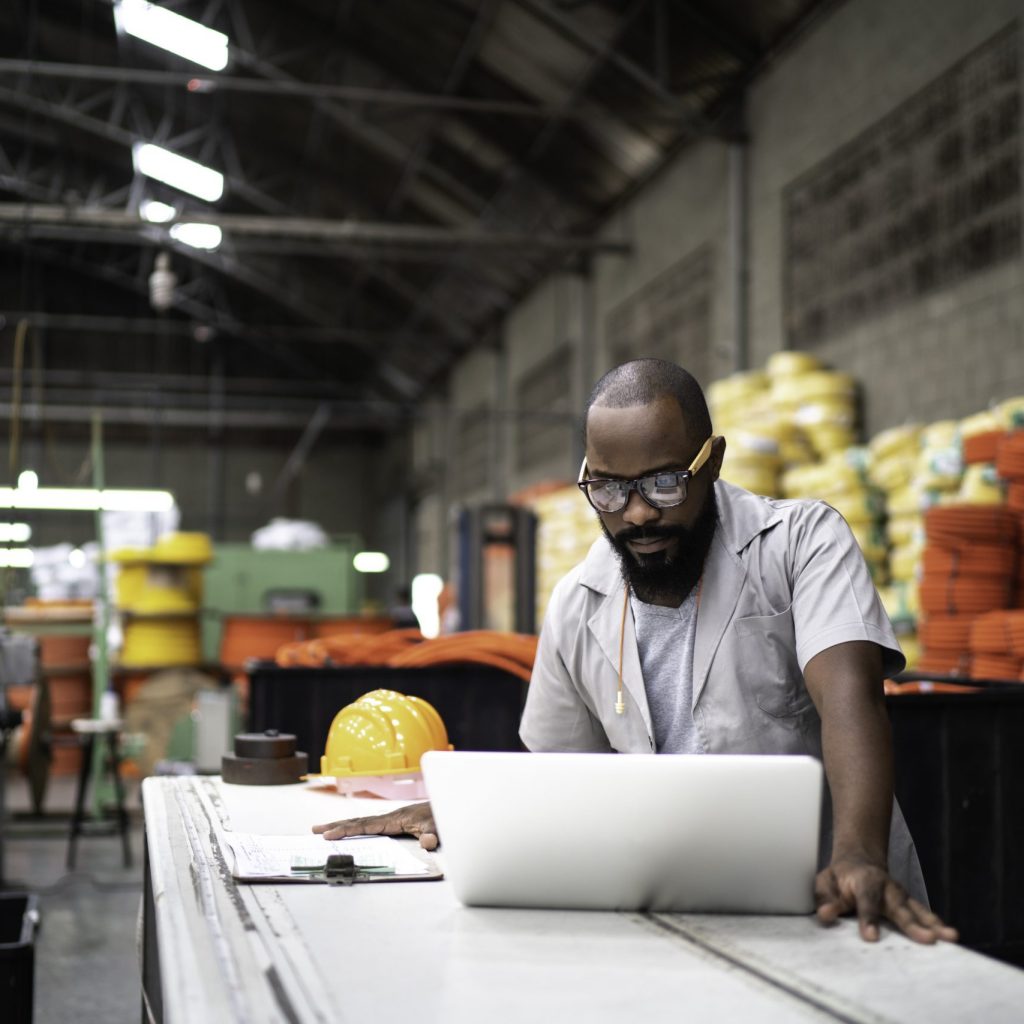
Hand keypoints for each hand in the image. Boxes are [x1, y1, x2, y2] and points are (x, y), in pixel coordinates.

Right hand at [312, 801, 438, 849]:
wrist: (449, 805)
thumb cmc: (441, 816)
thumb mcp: (438, 827)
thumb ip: (432, 835)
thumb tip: (427, 843)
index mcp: (394, 819)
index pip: (365, 826)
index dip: (346, 830)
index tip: (329, 834)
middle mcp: (389, 817)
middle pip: (357, 822)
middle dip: (336, 826)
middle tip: (315, 830)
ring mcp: (390, 819)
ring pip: (361, 822)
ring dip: (342, 825)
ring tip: (322, 829)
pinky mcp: (394, 822)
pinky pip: (369, 825)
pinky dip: (354, 827)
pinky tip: (348, 831)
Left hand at [815, 856, 958, 943]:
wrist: (859, 861)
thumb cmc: (840, 877)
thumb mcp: (826, 883)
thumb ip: (826, 899)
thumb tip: (826, 914)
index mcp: (864, 881)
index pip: (867, 901)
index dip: (868, 918)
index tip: (870, 937)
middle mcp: (887, 888)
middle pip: (900, 908)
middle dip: (913, 925)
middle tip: (927, 940)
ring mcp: (901, 895)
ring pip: (917, 910)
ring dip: (933, 925)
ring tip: (949, 938)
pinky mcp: (909, 903)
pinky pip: (924, 914)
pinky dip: (937, 925)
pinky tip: (950, 937)